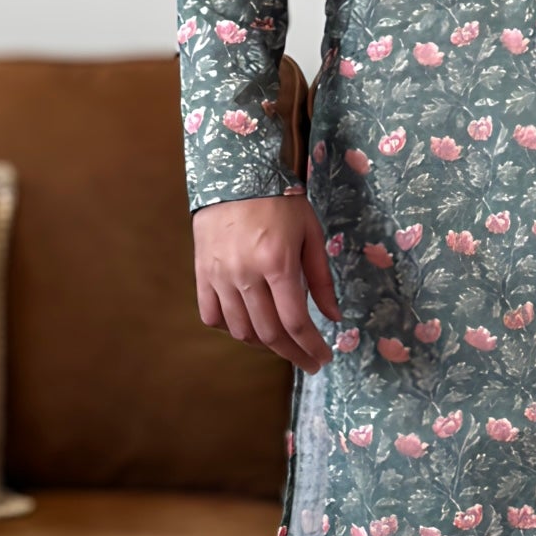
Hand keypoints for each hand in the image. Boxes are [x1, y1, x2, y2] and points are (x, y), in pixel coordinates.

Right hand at [191, 193, 335, 372]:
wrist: (234, 173)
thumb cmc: (279, 202)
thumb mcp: (310, 234)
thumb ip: (321, 279)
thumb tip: (333, 318)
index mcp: (277, 262)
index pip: (295, 322)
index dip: (311, 348)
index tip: (323, 359)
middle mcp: (245, 274)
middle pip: (269, 333)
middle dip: (293, 355)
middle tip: (308, 362)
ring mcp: (220, 276)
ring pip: (241, 330)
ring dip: (264, 345)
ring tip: (282, 343)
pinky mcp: (201, 274)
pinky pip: (212, 316)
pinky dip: (231, 329)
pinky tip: (248, 326)